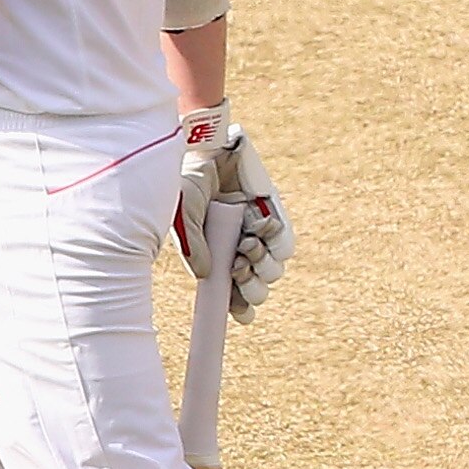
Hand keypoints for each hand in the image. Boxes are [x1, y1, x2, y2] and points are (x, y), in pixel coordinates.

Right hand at [174, 100, 293, 323]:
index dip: (239, 308)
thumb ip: (193, 245)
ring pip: (272, 268)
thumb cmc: (189, 185)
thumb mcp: (184, 216)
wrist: (209, 151)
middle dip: (251, 284)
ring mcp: (256, 235)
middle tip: (238, 267)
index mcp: (215, 258)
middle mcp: (237, 250)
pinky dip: (275, 239)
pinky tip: (260, 225)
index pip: (231, 294)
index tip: (243, 316)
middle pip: (257, 286)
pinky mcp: (271, 217)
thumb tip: (207, 275)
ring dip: (261, 261)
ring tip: (246, 242)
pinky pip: (284, 242)